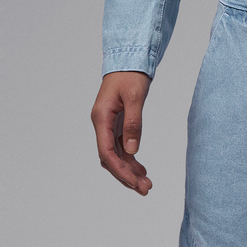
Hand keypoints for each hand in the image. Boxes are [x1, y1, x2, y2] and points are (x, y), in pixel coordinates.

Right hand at [91, 70, 152, 194]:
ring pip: (116, 154)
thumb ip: (133, 123)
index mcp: (101, 118)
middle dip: (126, 175)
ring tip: (146, 183)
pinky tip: (140, 168)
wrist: (129, 57)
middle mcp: (102, 123)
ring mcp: (108, 123)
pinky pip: (121, 145)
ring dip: (129, 169)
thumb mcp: (134, 96)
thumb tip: (132, 150)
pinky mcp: (116, 122)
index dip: (120, 170)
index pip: (107, 153)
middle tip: (145, 189)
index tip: (134, 182)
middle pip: (110, 158)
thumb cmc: (130, 74)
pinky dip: (130, 157)